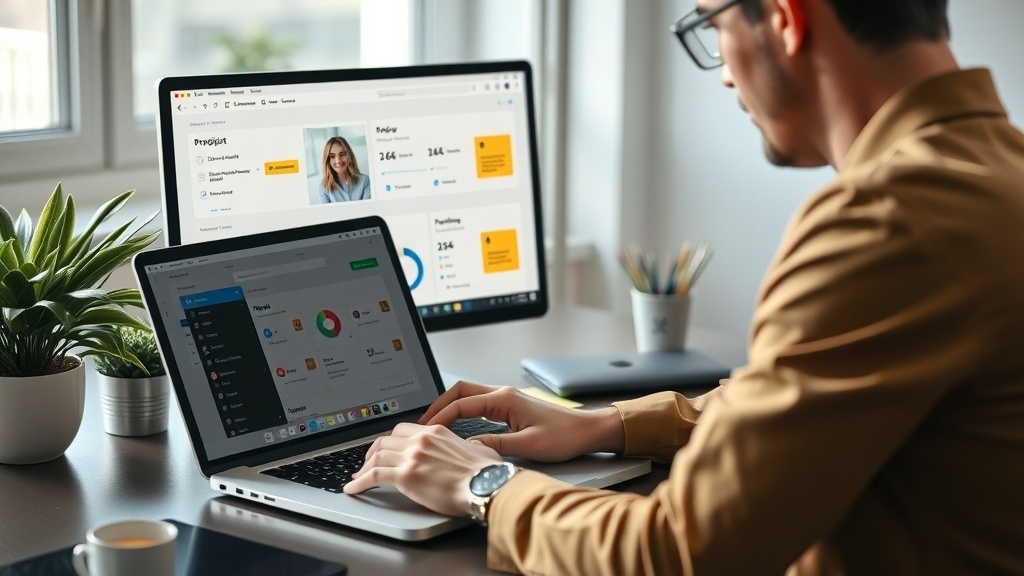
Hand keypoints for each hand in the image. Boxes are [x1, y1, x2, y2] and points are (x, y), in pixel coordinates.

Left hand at [343, 423, 502, 516]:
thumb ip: (465, 446)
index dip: (389, 440)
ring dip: (363, 468)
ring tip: (357, 478)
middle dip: (372, 453)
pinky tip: (353, 489)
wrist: (486, 484)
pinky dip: (360, 482)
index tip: (384, 449)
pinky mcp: (406, 476)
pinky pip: (374, 476)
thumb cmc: (487, 472)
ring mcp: (412, 456)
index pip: (403, 430)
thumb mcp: (477, 449)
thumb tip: (467, 450)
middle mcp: (421, 440)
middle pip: (385, 440)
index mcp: (436, 432)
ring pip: (376, 456)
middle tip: (366, 464)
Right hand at [418, 381, 624, 461]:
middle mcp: (503, 393)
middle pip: (460, 391)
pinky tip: (457, 426)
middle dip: (439, 405)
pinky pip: (479, 403)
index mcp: (504, 399)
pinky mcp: (511, 407)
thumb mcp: (528, 446)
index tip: (425, 430)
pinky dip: (463, 411)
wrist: (587, 430)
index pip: (462, 404)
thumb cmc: (564, 436)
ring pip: (469, 395)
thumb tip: (468, 449)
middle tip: (422, 423)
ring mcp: (507, 398)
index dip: (440, 417)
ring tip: (434, 425)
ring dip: (450, 407)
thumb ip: (495, 446)